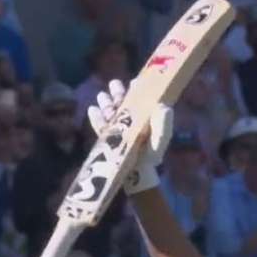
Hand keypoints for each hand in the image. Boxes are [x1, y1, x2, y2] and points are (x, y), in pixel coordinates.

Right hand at [87, 79, 173, 194]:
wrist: (136, 175)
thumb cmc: (150, 156)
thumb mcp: (160, 140)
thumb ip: (163, 125)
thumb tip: (164, 107)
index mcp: (145, 118)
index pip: (142, 100)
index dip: (138, 89)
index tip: (135, 81)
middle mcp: (131, 121)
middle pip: (123, 103)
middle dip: (118, 92)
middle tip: (114, 84)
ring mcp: (118, 129)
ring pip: (110, 112)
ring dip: (106, 103)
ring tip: (102, 96)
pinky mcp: (107, 138)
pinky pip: (99, 125)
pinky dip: (96, 117)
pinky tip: (93, 109)